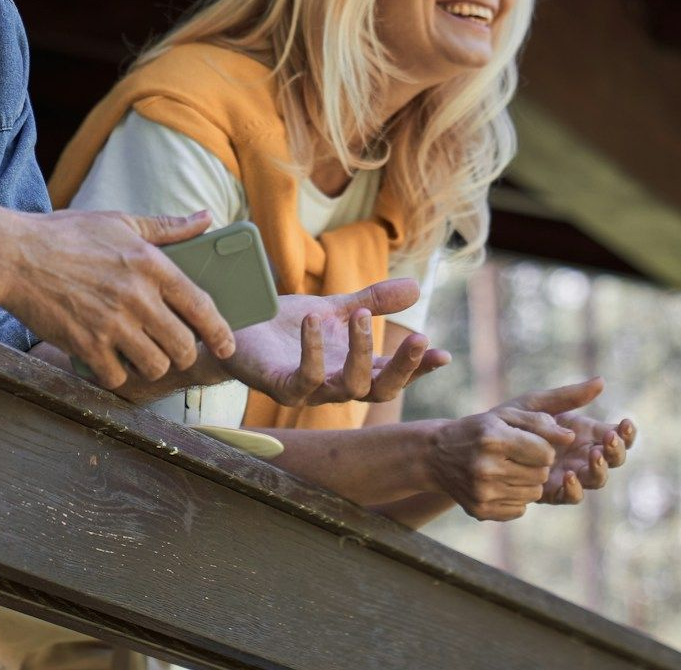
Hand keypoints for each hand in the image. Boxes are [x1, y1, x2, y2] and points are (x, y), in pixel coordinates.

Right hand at [4, 210, 234, 388]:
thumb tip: (207, 217)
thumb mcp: (120, 221)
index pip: (202, 306)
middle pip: (183, 346)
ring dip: (153, 366)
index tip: (227, 344)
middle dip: (185, 353)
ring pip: (155, 366)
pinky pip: (117, 377)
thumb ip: (168, 227)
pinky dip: (117, 374)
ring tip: (143, 355)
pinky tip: (111, 361)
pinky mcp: (85, 345)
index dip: (221, 332)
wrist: (13, 255)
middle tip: (175, 350)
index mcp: (150, 264)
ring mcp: (110, 324)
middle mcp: (135, 296)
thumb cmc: (67, 235)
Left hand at [226, 280, 451, 406]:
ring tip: (361, 315)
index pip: (394, 375)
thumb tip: (417, 287)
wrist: (236, 328)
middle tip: (418, 338)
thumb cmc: (286, 326)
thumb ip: (373, 302)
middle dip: (403, 367)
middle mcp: (336, 385)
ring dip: (361, 352)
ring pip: (348, 387)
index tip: (443, 353)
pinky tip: (315, 320)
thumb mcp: (335, 309)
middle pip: (380, 390)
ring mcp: (309, 391)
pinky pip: (304, 378)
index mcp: (353, 368)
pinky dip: (313, 350)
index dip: (419, 368)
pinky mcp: (280, 387)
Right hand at [427, 393, 576, 521]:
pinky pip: (520, 509)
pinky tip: (498, 484)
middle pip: (542, 475)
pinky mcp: (481, 511)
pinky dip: (515, 497)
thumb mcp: (505, 415)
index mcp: (493, 439)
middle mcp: (485, 468)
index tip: (528, 442)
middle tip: (518, 456)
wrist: (437, 455)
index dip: (542, 447)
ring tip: (507, 469)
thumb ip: (540, 422)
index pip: (545, 453)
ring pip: (533, 493)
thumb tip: (571, 438)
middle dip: (537, 465)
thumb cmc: (478, 430)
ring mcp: (482, 492)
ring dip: (528, 481)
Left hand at [502, 379, 635, 505]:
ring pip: (597, 478)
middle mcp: (583, 456)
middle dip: (616, 450)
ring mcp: (572, 474)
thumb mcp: (541, 404)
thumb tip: (601, 381)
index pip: (617, 436)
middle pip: (613, 459)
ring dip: (600, 468)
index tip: (626, 423)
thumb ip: (569, 396)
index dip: (626, 433)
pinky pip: (573, 495)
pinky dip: (575, 487)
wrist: (484, 443)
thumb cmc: (515, 419)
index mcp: (586, 434)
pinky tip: (568, 475)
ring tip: (594, 455)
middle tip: (609, 439)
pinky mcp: (555, 491)